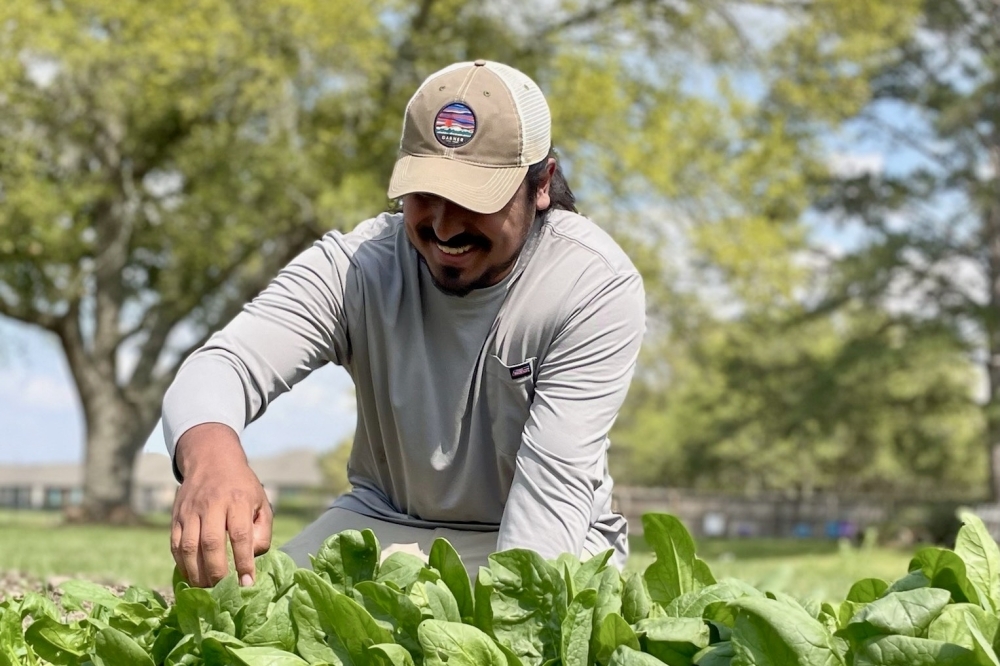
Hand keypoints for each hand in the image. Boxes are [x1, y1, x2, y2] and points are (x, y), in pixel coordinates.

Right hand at [170, 423, 272, 587]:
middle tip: (223, 591)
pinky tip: (191, 576)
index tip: (247, 583)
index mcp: (238, 500)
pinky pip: (175, 544)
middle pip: (210, 542)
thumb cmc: (242, 487)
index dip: (243, 561)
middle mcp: (211, 504)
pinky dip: (182, 564)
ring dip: (197, 573)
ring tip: (206, 589)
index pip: (240, 535)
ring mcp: (190, 510)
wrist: (212, 460)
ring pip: (188, 546)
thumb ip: (261, 531)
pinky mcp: (176, 516)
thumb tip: (252, 558)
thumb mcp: (261, 503)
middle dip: (216, 572)